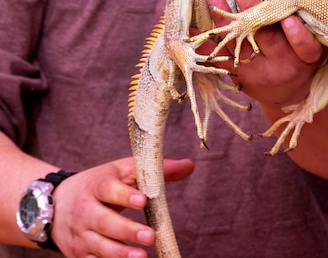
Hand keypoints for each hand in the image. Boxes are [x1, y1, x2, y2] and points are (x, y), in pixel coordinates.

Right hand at [51, 157, 193, 257]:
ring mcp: (80, 234)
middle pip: (104, 222)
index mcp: (96, 186)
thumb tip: (189, 165)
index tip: (142, 201)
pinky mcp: (78, 253)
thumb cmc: (99, 185)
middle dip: (126, 230)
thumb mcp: (123, 171)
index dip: (124, 195)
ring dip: (119, 253)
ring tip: (142, 256)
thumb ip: (155, 169)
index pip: (107, 189)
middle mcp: (85, 210)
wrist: (52, 204)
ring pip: (98, 246)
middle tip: (150, 236)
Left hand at [197, 0, 327, 108]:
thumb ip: (306, 28)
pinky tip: (194, 26)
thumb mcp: (312, 50)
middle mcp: (282, 66)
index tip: (289, 17)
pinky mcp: (241, 76)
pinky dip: (208, 42)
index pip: (304, 47)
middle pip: (267, 38)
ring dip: (225, 18)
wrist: (289, 95)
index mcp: (304, 59)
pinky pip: (223, 57)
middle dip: (252, 8)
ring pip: (241, 44)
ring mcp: (258, 72)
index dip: (296, 34)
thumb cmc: (302, 62)